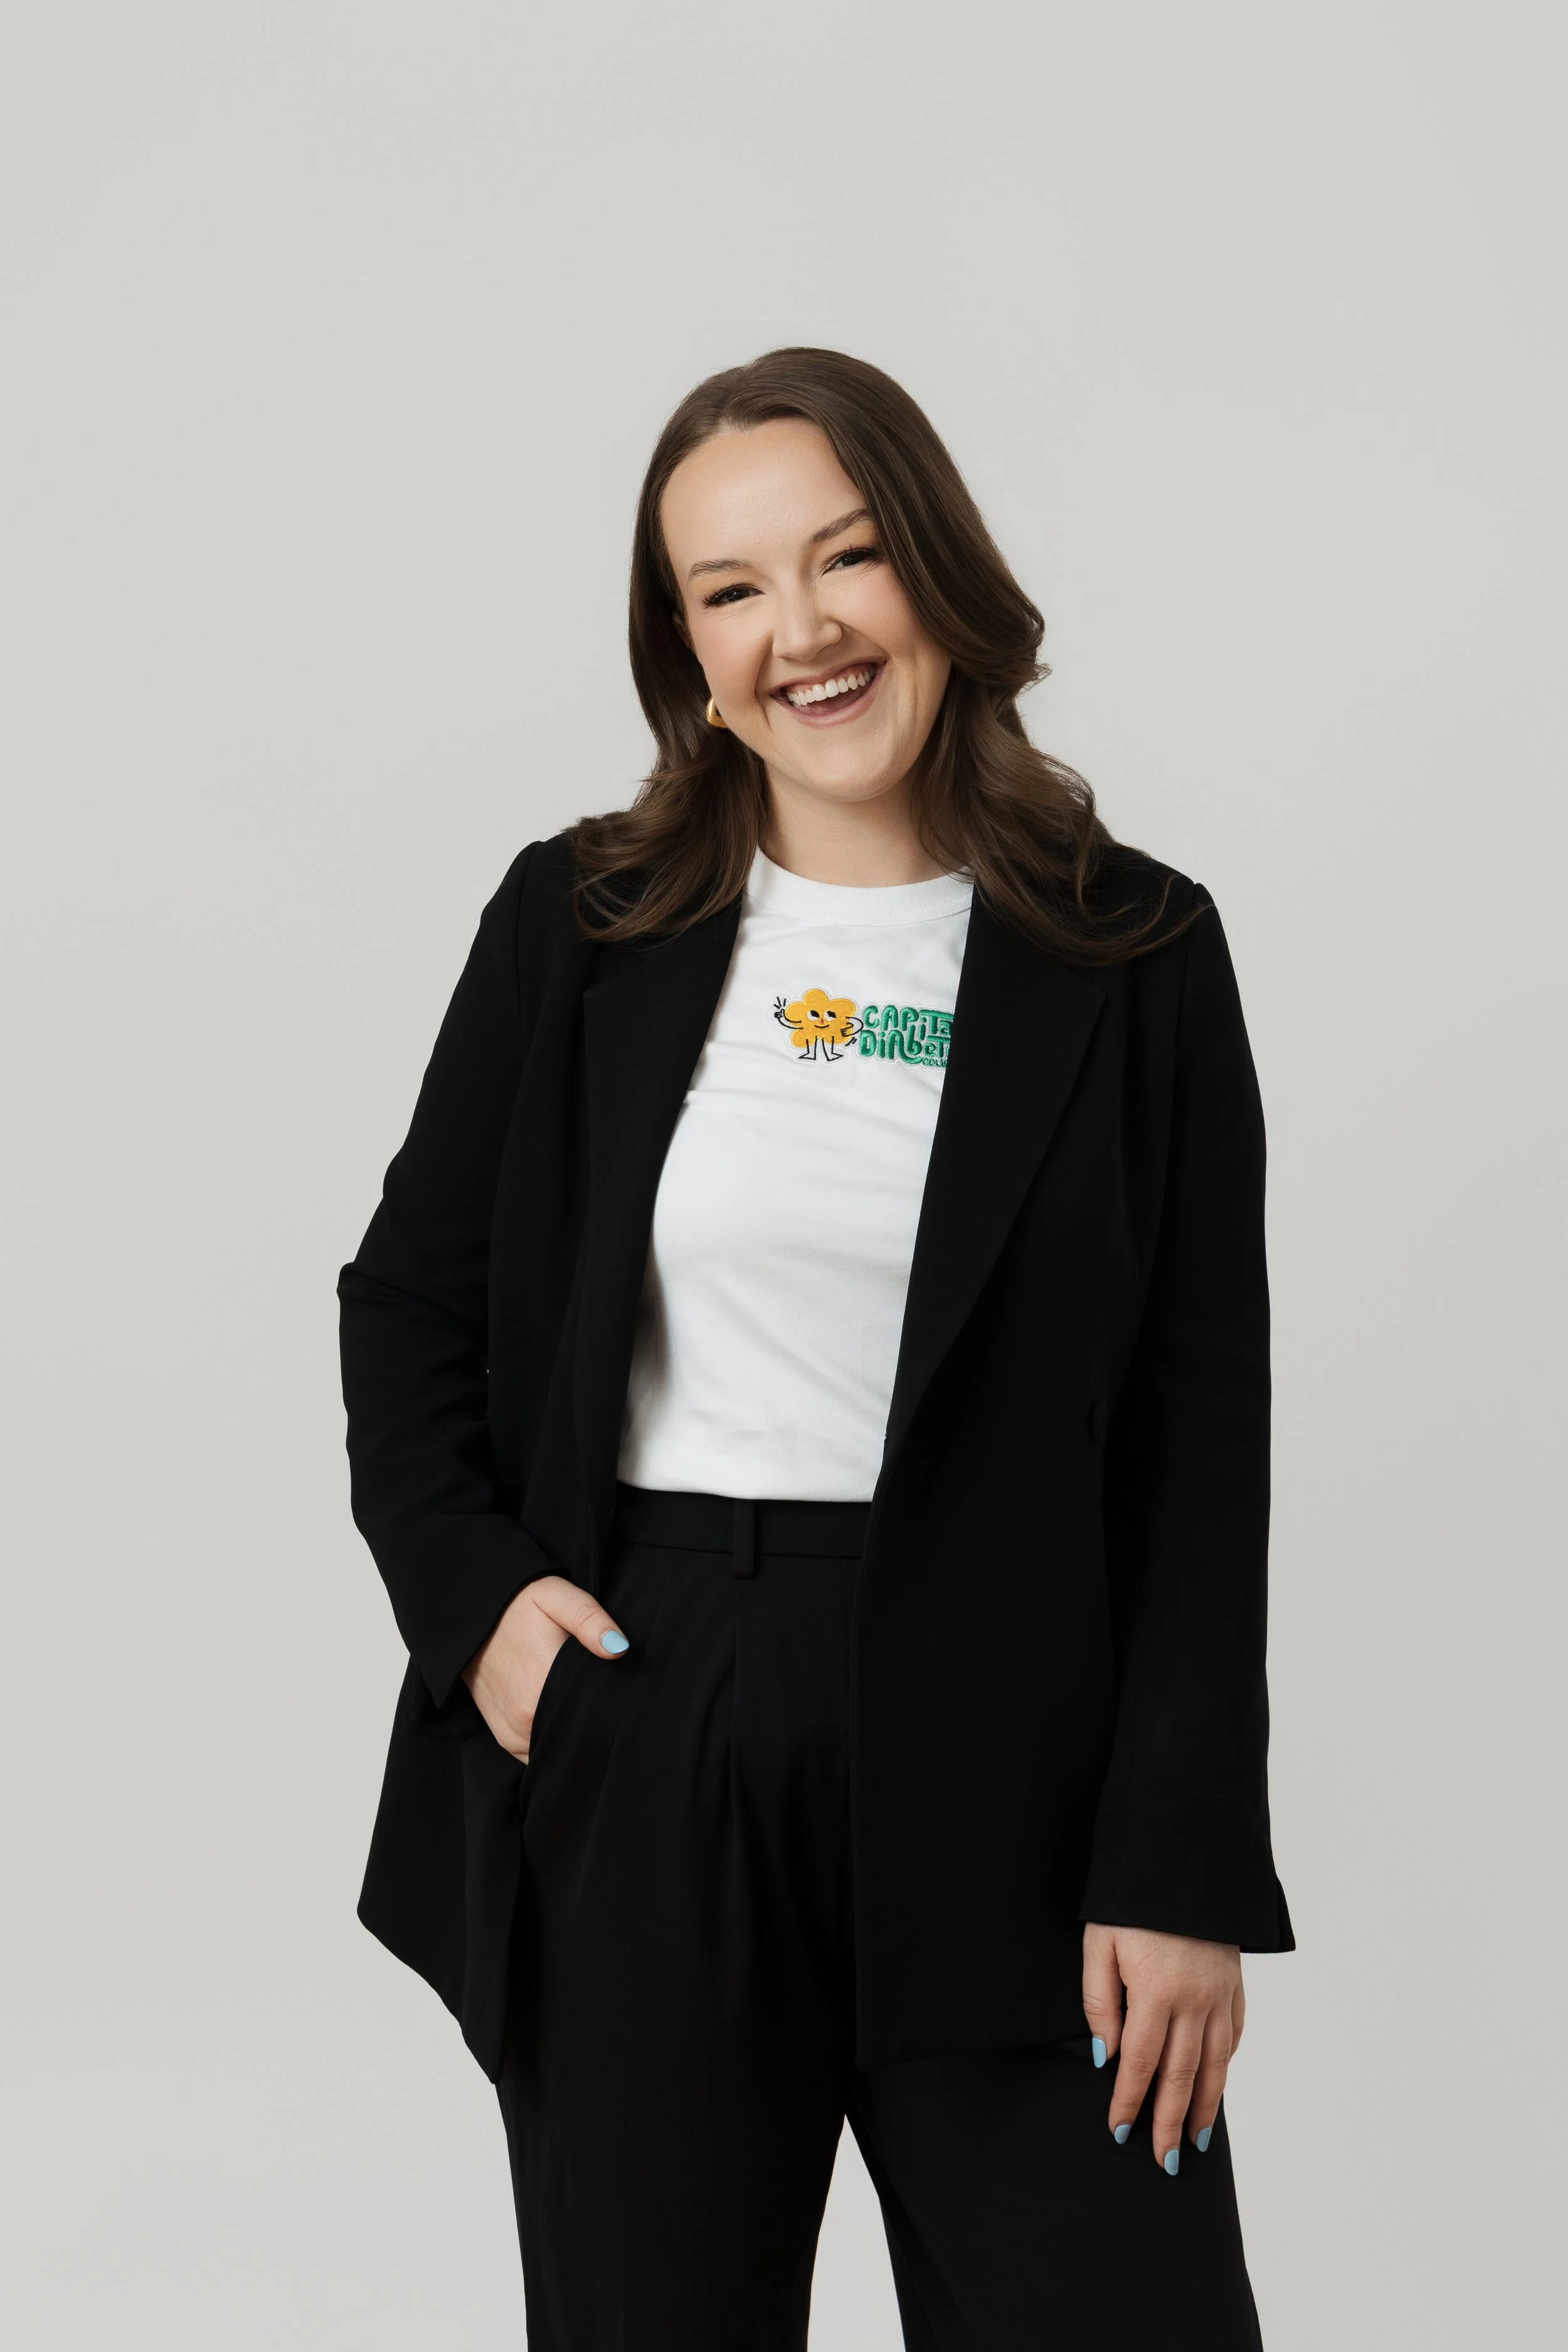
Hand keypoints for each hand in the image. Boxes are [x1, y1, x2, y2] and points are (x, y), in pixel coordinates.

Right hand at [461, 1575, 628, 1760]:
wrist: (470, 1621)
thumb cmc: (516, 1607)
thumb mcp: (555, 1596)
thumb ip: (589, 1619)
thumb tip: (619, 1648)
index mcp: (543, 1684)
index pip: (596, 1715)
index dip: (614, 1709)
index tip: (621, 1697)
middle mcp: (526, 1718)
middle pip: (579, 1735)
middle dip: (597, 1725)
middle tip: (606, 1700)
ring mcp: (514, 1734)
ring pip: (559, 1749)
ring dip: (573, 1736)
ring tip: (583, 1709)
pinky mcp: (506, 1739)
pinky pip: (539, 1755)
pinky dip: (554, 1744)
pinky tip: (563, 1721)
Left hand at [1082, 1922, 1244, 2172]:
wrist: (1183, 1855)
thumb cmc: (1133, 1900)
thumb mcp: (1100, 1943)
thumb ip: (1100, 2001)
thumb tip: (1107, 2055)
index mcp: (1156, 1992)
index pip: (1140, 2063)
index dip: (1128, 2100)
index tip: (1119, 2131)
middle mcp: (1194, 2000)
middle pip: (1182, 2076)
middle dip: (1171, 2122)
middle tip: (1165, 2160)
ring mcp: (1219, 1993)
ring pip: (1215, 2063)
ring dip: (1206, 2106)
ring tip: (1197, 2140)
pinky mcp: (1235, 1981)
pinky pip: (1233, 2033)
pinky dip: (1226, 2062)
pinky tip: (1219, 2080)